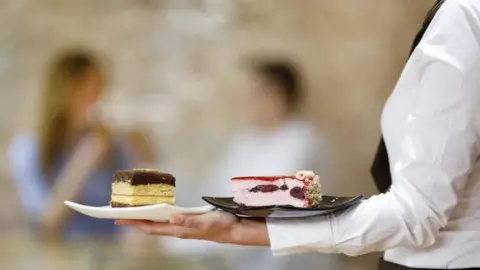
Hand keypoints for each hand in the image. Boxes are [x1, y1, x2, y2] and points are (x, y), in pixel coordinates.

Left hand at [115, 211, 270, 246]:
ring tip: (133, 210)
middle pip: (150, 226)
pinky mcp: (187, 221)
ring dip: (144, 217)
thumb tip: (172, 219)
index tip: (119, 219)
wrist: (234, 229)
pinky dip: (157, 213)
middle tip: (119, 213)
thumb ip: (189, 222)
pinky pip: (166, 218)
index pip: (151, 227)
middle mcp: (177, 229)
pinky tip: (155, 208)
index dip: (134, 223)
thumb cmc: (221, 224)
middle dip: (134, 220)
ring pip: (157, 223)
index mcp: (178, 229)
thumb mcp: (206, 221)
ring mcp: (181, 226)